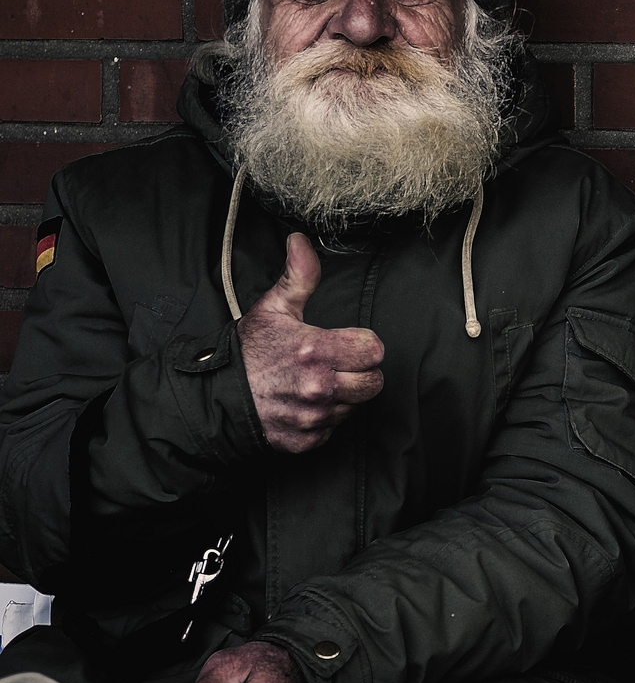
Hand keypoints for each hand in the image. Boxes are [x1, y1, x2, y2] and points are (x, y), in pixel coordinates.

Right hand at [237, 232, 383, 452]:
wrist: (213, 398)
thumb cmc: (245, 353)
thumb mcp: (272, 309)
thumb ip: (298, 276)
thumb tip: (302, 241)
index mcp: (315, 351)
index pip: (373, 350)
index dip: (363, 344)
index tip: (347, 343)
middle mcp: (318, 387)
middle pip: (373, 382)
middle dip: (360, 372)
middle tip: (337, 364)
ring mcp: (313, 417)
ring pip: (355, 406)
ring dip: (343, 396)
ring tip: (316, 383)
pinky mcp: (307, 440)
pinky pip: (333, 428)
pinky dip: (324, 419)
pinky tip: (304, 403)